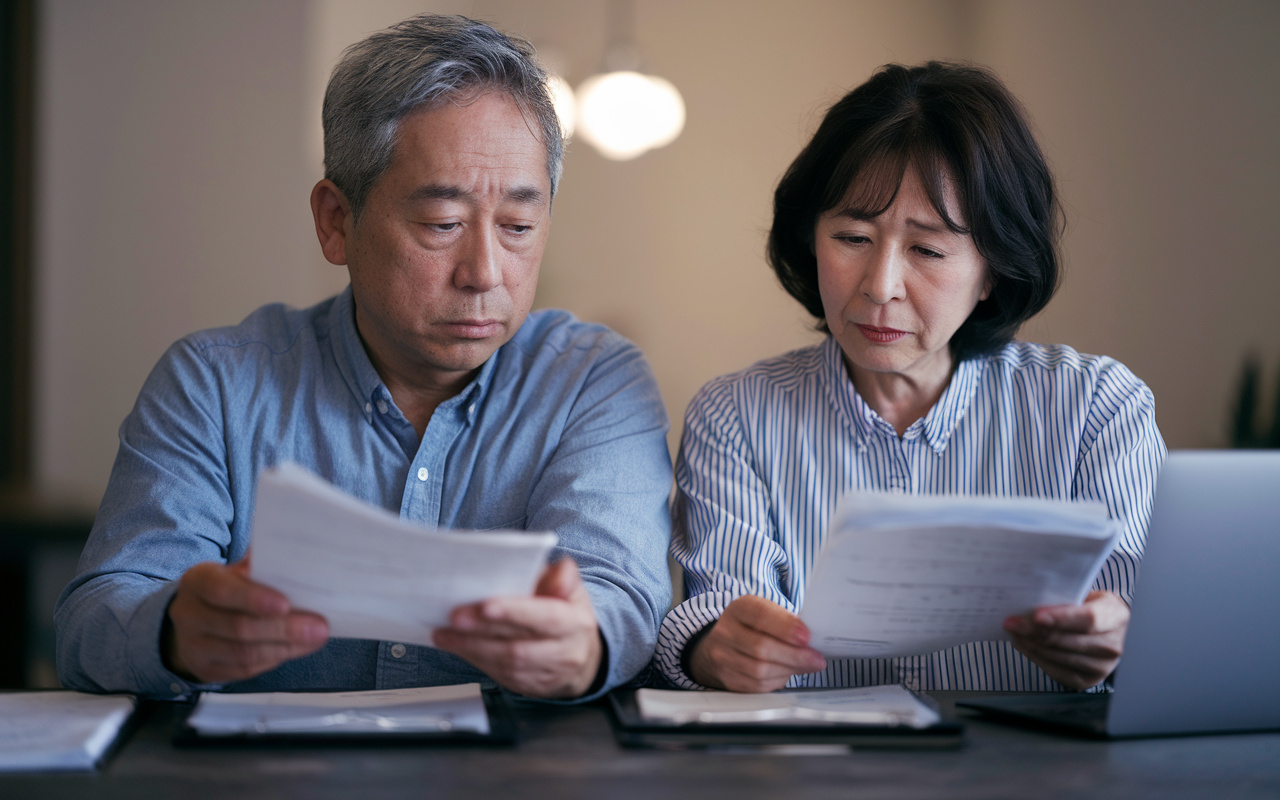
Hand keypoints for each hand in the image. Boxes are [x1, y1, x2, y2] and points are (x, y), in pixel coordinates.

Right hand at [164, 558, 329, 682]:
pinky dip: (275, 659)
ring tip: (315, 638)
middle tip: (318, 627)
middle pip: (238, 627)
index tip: (286, 604)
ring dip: (285, 647)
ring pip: (244, 653)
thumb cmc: (228, 588)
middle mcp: (189, 614)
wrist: (195, 620)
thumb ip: (262, 567)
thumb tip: (300, 563)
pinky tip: (297, 649)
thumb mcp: (236, 572)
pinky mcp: (206, 669)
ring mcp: (194, 646)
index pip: (221, 590)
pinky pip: (244, 669)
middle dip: (283, 628)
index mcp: (198, 581)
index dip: (254, 599)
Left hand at [433, 559, 602, 699]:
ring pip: (504, 664)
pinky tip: (457, 645)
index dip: (515, 613)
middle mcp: (564, 653)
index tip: (485, 605)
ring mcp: (546, 674)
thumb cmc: (567, 613)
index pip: (546, 618)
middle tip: (454, 617)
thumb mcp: (572, 588)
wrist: (581, 656)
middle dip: (482, 631)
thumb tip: (558, 575)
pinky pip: (498, 675)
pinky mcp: (528, 688)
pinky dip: (473, 658)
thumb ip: (563, 575)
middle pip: (518, 646)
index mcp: (575, 623)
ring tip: (445, 633)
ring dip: (470, 648)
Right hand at [686, 595, 826, 692]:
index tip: (807, 637)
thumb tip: (810, 642)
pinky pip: (757, 685)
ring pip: (760, 670)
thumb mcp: (766, 613)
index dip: (786, 627)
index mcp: (739, 609)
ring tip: (805, 666)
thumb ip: (786, 621)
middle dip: (795, 656)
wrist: (721, 644)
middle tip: (816, 659)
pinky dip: (777, 681)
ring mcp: (723, 657)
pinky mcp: (727, 678)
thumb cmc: (753, 627)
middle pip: (761, 648)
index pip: (760, 615)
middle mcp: (726, 632)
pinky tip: (786, 673)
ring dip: (789, 670)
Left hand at [1004, 590, 1129, 689]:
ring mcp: (1102, 666)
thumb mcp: (1087, 595)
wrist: (1111, 632)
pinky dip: (1036, 657)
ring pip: (1060, 657)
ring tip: (1014, 632)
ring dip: (1032, 644)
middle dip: (1035, 632)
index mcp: (1116, 616)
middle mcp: (1113, 645)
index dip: (1061, 618)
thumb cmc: (1093, 608)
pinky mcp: (1087, 680)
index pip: (1088, 619)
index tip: (1036, 616)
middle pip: (1069, 641)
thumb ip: (1066, 596)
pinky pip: (1056, 671)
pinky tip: (1023, 644)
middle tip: (1012, 623)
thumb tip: (1031, 596)